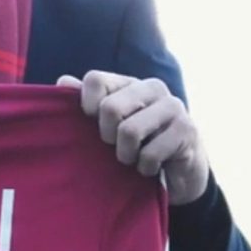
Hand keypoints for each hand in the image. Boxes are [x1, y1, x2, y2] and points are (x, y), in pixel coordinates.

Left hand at [56, 70, 208, 204]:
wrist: (179, 171)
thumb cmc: (135, 144)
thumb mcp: (108, 124)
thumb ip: (86, 102)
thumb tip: (63, 82)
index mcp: (128, 82)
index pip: (95, 80)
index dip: (86, 105)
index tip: (91, 123)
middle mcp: (151, 87)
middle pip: (110, 108)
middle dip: (107, 136)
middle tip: (115, 146)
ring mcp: (172, 106)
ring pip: (129, 131)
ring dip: (126, 155)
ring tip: (132, 158)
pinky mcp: (187, 130)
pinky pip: (150, 153)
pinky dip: (144, 167)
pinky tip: (150, 167)